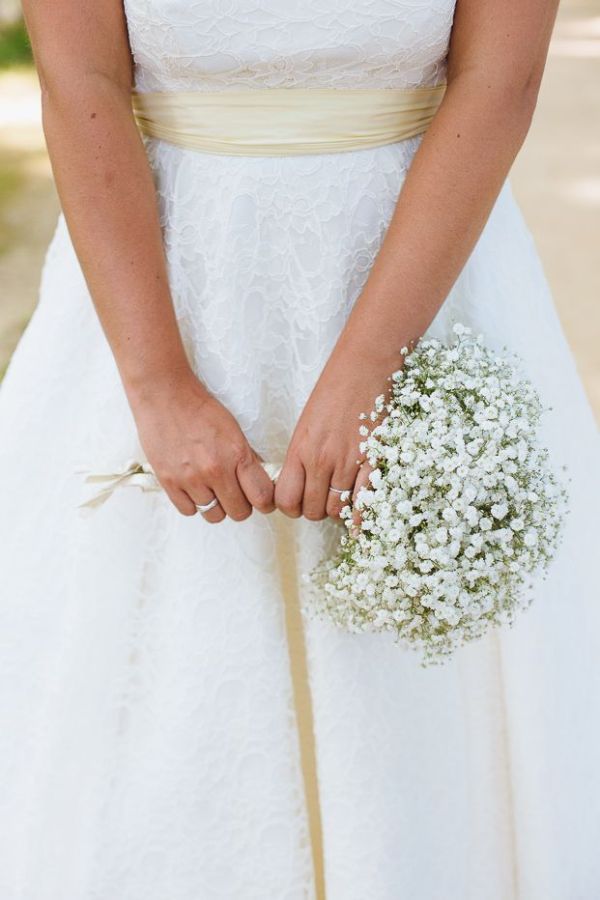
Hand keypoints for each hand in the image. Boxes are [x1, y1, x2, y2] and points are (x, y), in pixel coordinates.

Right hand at [129, 368, 274, 521]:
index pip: (262, 496)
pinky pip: (189, 510)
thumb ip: (247, 457)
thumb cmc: (200, 409)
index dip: (265, 502)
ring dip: (216, 505)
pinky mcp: (169, 482)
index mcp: (236, 454)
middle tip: (235, 493)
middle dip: (241, 505)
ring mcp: (190, 478)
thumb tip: (260, 481)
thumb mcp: (233, 429)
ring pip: (214, 515)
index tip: (262, 501)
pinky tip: (193, 487)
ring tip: (211, 488)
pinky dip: (193, 503)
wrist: (164, 396)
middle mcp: (215, 470)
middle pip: (239, 512)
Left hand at [275, 342, 401, 522]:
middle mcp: (321, 460)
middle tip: (324, 499)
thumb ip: (302, 455)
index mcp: (300, 449)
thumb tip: (303, 483)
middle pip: (312, 510)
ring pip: (337, 509)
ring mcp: (348, 462)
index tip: (299, 502)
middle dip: (317, 510)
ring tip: (343, 497)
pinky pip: (365, 502)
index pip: (286, 499)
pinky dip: (362, 511)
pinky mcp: (374, 460)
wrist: (365, 367)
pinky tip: (362, 509)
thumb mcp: (307, 423)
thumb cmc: (335, 389)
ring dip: (340, 509)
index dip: (291, 507)